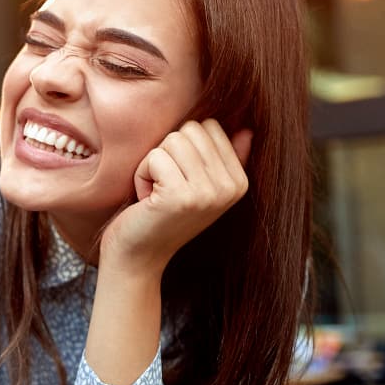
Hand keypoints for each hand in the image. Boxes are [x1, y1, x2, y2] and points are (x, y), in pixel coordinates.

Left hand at [101, 120, 252, 273]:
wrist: (138, 257)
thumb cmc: (161, 216)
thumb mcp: (198, 187)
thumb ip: (223, 158)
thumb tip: (246, 129)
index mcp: (239, 181)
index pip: (209, 127)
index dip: (182, 148)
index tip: (177, 179)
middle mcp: (230, 187)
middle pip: (191, 130)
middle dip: (166, 153)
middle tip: (163, 186)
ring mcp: (207, 192)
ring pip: (173, 140)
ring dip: (152, 164)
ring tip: (155, 192)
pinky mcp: (180, 196)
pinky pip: (155, 156)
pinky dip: (141, 174)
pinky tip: (146, 200)